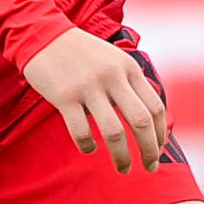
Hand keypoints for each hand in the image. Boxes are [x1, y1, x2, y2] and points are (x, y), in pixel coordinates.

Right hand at [21, 28, 166, 173]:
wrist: (42, 34)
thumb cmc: (81, 53)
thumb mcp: (114, 59)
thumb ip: (130, 83)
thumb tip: (149, 119)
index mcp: (129, 68)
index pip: (156, 107)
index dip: (160, 134)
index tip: (158, 150)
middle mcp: (113, 76)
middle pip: (141, 122)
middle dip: (149, 151)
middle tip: (150, 168)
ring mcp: (89, 86)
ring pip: (114, 132)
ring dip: (122, 157)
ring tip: (124, 169)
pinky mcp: (65, 96)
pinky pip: (82, 131)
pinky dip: (88, 146)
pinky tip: (89, 148)